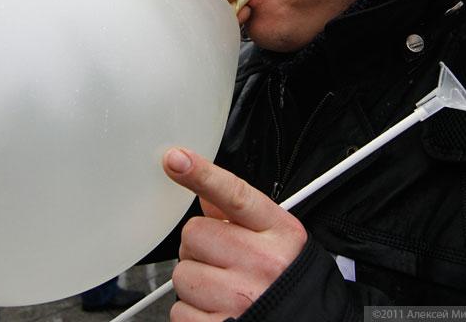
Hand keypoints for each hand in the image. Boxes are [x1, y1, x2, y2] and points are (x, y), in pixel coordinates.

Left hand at [163, 147, 306, 320]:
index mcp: (279, 233)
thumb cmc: (289, 282)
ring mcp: (241, 297)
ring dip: (196, 283)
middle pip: (193, 234)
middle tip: (224, 262)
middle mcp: (262, 263)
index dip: (202, 174)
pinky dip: (192, 313)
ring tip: (225, 290)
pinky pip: (179, 311)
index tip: (175, 159)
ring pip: (182, 274)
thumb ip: (242, 214)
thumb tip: (205, 193)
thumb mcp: (280, 240)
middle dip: (201, 248)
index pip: (235, 195)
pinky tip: (218, 311)